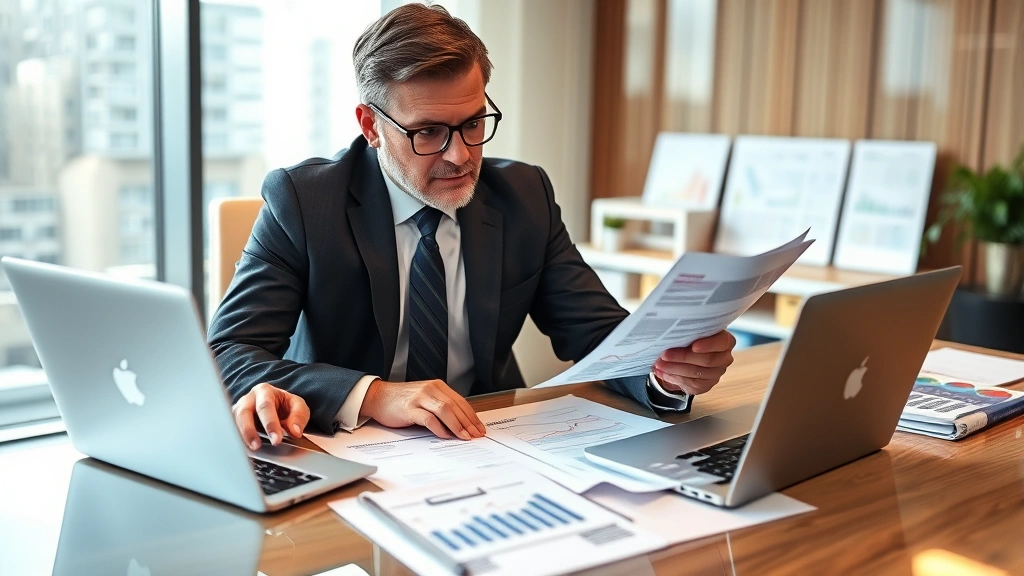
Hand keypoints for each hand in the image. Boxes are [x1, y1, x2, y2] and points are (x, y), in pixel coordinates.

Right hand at [231, 383, 309, 450]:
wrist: (276, 406)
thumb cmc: (285, 405)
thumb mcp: (298, 406)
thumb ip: (299, 416)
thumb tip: (295, 431)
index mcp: (264, 391)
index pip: (265, 407)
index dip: (270, 424)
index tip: (277, 440)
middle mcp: (248, 399)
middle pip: (244, 413)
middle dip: (250, 431)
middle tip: (257, 446)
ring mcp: (238, 410)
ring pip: (234, 422)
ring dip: (242, 437)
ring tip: (251, 450)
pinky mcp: (234, 421)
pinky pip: (231, 430)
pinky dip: (236, 439)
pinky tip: (242, 450)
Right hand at [359, 379, 486, 439]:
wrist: (378, 397)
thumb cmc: (402, 401)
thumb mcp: (425, 399)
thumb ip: (441, 407)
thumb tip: (460, 424)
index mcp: (437, 386)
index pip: (460, 402)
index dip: (472, 416)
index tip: (479, 428)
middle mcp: (431, 389)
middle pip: (455, 406)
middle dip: (468, 422)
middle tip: (476, 435)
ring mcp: (420, 398)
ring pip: (445, 410)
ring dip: (457, 425)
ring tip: (464, 437)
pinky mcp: (410, 408)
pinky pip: (428, 418)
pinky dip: (439, 428)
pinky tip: (445, 435)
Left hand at [653, 330, 736, 394]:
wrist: (687, 357)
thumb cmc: (690, 339)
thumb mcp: (692, 332)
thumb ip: (689, 331)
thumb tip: (671, 332)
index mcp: (725, 341)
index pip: (722, 342)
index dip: (709, 345)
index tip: (694, 346)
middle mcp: (724, 358)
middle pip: (707, 360)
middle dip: (683, 357)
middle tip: (664, 354)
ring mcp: (716, 373)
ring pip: (695, 372)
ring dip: (674, 368)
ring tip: (659, 364)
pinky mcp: (705, 385)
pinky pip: (690, 383)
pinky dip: (673, 377)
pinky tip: (662, 372)